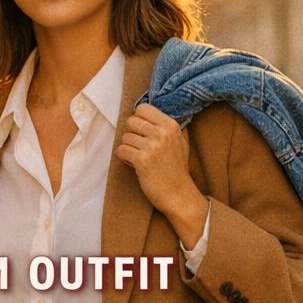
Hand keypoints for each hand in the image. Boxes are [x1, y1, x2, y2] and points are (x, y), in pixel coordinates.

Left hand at [116, 103, 198, 217]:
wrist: (178, 194)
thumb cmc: (177, 169)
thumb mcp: (181, 141)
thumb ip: (169, 126)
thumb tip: (156, 110)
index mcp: (170, 125)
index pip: (143, 108)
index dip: (138, 119)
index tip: (141, 131)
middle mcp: (161, 133)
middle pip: (131, 121)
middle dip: (131, 134)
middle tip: (138, 146)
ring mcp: (151, 146)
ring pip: (125, 137)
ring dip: (128, 148)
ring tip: (137, 157)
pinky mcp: (141, 160)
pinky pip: (121, 150)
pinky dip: (123, 157)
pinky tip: (133, 164)